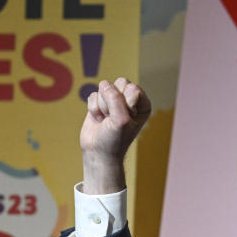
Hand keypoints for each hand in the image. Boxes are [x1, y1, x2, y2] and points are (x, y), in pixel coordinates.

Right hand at [79, 78, 151, 193]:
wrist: (99, 153)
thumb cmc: (115, 139)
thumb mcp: (121, 120)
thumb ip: (115, 99)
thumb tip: (104, 84)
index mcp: (143, 103)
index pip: (133, 89)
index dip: (126, 104)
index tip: (125, 119)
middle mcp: (130, 99)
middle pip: (120, 83)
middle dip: (113, 102)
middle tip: (114, 118)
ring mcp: (114, 100)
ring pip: (105, 87)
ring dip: (102, 106)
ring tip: (106, 120)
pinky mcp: (100, 102)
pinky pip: (93, 95)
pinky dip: (93, 109)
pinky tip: (99, 120)